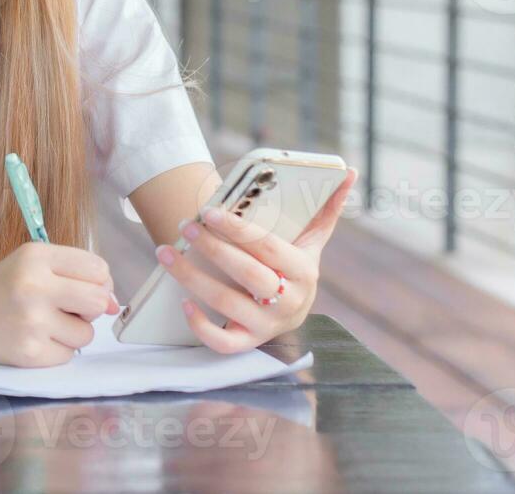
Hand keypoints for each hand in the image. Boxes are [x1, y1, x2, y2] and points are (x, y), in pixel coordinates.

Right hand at [0, 242, 119, 366]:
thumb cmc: (4, 286)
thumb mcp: (34, 263)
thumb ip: (77, 275)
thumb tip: (114, 305)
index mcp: (36, 257)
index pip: (98, 269)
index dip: (98, 282)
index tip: (80, 287)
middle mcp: (34, 286)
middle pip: (97, 301)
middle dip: (89, 308)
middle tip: (67, 307)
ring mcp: (31, 322)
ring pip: (86, 333)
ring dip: (72, 332)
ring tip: (44, 323)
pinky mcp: (29, 353)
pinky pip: (68, 355)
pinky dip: (56, 350)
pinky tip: (34, 338)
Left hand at [154, 167, 357, 352]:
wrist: (291, 309)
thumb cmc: (293, 265)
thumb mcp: (311, 240)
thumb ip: (326, 208)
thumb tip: (349, 172)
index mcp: (303, 271)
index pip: (267, 248)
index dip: (237, 230)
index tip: (210, 212)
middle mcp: (288, 301)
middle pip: (247, 274)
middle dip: (212, 248)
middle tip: (185, 225)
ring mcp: (267, 324)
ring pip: (227, 304)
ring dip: (191, 277)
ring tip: (165, 252)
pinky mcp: (249, 342)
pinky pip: (224, 342)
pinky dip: (202, 326)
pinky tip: (183, 303)